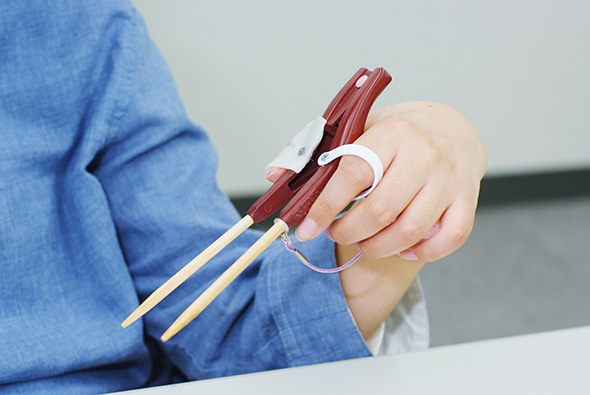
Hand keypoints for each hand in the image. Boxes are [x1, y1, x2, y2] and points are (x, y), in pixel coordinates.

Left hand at [289, 101, 486, 262]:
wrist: (453, 128)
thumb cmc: (397, 134)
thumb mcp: (357, 129)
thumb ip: (315, 151)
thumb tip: (275, 175)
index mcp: (391, 132)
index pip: (353, 174)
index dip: (325, 207)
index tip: (305, 228)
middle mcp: (424, 154)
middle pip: (379, 210)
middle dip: (348, 232)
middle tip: (337, 232)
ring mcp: (449, 179)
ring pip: (409, 231)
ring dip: (377, 247)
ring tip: (364, 241)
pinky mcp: (468, 200)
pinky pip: (449, 240)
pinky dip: (422, 253)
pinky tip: (403, 247)